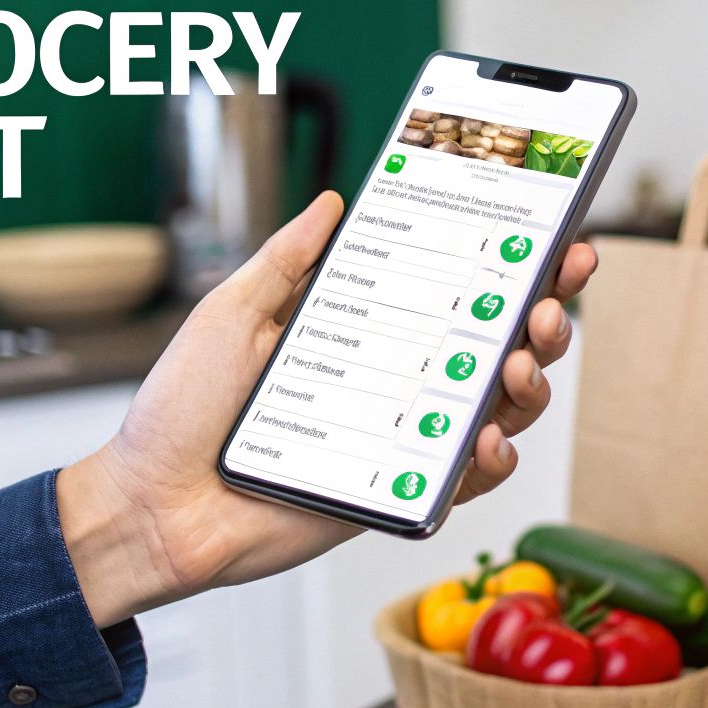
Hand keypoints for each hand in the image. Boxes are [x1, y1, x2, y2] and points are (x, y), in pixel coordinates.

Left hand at [58, 192, 596, 627]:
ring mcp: (406, 439)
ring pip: (503, 410)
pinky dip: (493, 457)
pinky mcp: (402, 495)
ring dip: (533, 381)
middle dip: (546, 316)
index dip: (515, 267)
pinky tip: (484, 434)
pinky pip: (470, 479)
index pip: (456, 291)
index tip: (556, 239)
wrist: (151, 506)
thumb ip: (287, 260)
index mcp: (369, 333)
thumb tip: (332, 202)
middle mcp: (399, 383)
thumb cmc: (180, 414)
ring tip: (523, 361)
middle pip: (501, 346)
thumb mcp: (232, 314)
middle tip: (551, 299)